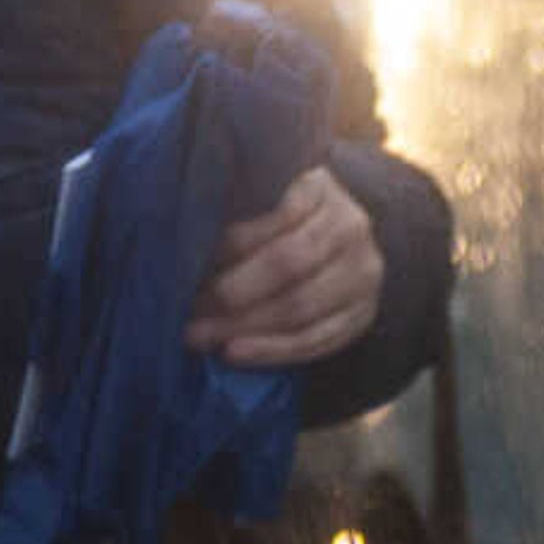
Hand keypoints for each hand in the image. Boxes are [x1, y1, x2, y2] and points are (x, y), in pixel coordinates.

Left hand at [185, 163, 381, 367]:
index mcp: (321, 191)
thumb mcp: (260, 194)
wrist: (333, 236)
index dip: (229, 249)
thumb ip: (233, 209)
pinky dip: (273, 351)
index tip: (186, 269)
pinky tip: (235, 353)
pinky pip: (319, 340)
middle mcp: (351, 230)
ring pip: (302, 310)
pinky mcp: (362, 314)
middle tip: (187, 315)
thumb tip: (180, 246)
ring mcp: (363, 275)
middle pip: (289, 268)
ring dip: (246, 329)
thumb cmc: (276, 212)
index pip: (274, 220)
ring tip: (201, 338)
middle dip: (231, 295)